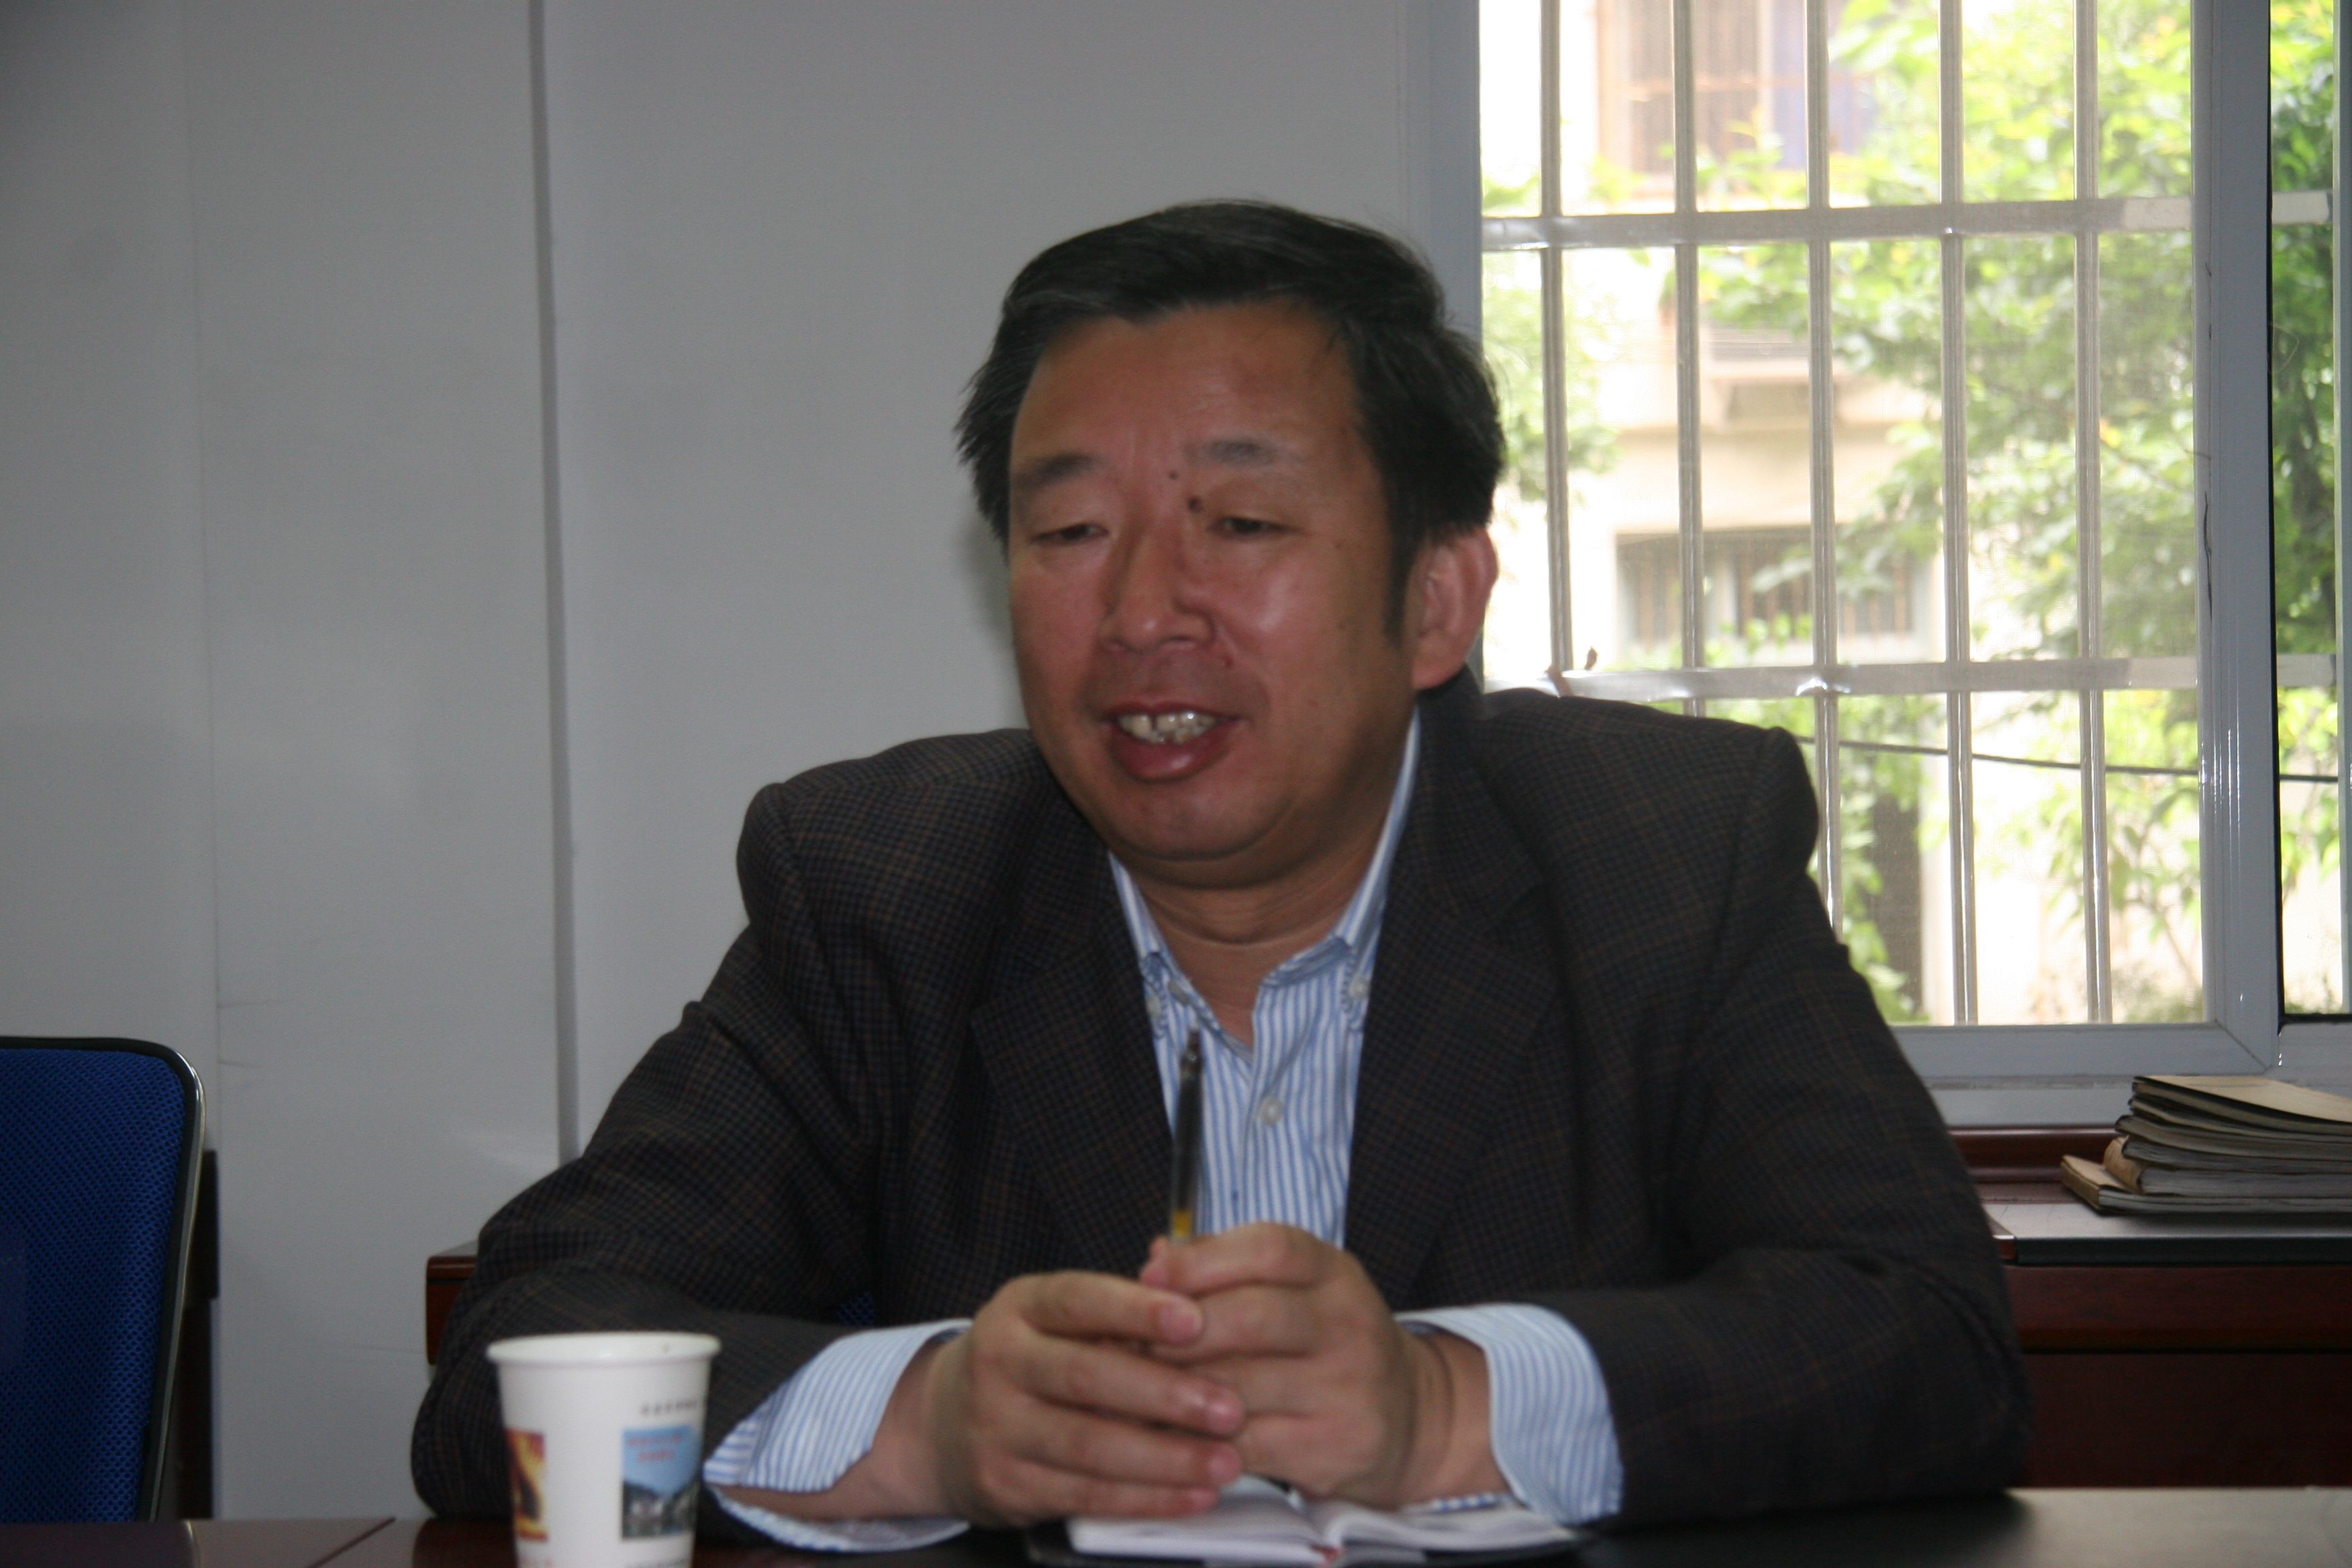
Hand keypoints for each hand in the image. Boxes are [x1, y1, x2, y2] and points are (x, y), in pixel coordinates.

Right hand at [913, 1269, 1248, 1525]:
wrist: (939, 1425)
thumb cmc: (1029, 1362)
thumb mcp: (1056, 1322)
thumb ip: (1120, 1314)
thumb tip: (1199, 1303)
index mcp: (1019, 1307)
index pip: (1078, 1300)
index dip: (1136, 1310)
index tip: (1195, 1320)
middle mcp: (999, 1361)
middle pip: (1084, 1376)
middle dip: (1164, 1394)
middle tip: (1229, 1407)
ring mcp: (995, 1427)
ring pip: (1087, 1445)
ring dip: (1165, 1458)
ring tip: (1226, 1461)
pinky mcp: (1004, 1485)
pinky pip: (1083, 1495)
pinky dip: (1144, 1498)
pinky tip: (1192, 1495)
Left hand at [1140, 1224, 1502, 1505]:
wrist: (1412, 1418)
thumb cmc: (1328, 1344)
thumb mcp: (1295, 1289)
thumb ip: (1226, 1267)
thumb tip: (1156, 1256)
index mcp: (1333, 1272)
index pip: (1270, 1249)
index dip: (1202, 1261)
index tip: (1151, 1277)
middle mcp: (1348, 1324)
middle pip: (1250, 1318)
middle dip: (1177, 1334)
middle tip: (1128, 1345)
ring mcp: (1347, 1388)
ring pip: (1240, 1387)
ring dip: (1175, 1392)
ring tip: (1132, 1391)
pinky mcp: (1335, 1447)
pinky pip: (1245, 1445)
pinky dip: (1196, 1442)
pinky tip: (1167, 1435)